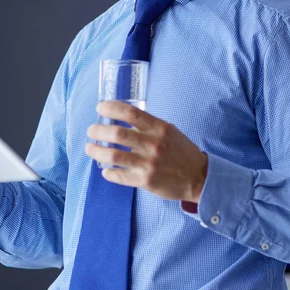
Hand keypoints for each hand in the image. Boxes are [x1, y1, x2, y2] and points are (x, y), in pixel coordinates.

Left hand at [85, 101, 207, 202]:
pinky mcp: (146, 181)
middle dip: (98, 131)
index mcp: (159, 128)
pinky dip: (109, 172)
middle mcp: (153, 144)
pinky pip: (120, 176)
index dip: (111, 108)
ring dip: (97, 151)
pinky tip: (105, 170)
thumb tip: (124, 119)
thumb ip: (149, 126)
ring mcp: (148, 164)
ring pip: (114, 156)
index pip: (130, 113)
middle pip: (117, 134)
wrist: (199, 177)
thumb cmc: (182, 152)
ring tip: (90, 148)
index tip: (99, 108)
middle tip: (91, 131)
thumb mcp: (169, 131)